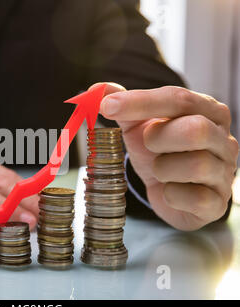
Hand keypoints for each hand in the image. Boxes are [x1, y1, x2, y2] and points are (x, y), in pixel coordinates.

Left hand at [98, 83, 238, 230]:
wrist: (170, 189)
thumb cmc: (158, 150)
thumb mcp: (137, 124)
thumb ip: (120, 104)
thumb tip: (95, 90)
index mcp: (207, 111)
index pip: (178, 98)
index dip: (140, 102)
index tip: (107, 107)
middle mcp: (223, 139)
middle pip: (196, 129)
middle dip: (159, 138)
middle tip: (148, 145)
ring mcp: (224, 172)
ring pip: (196, 165)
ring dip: (163, 169)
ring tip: (159, 169)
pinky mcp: (216, 203)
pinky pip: (196, 199)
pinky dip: (172, 195)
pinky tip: (168, 190)